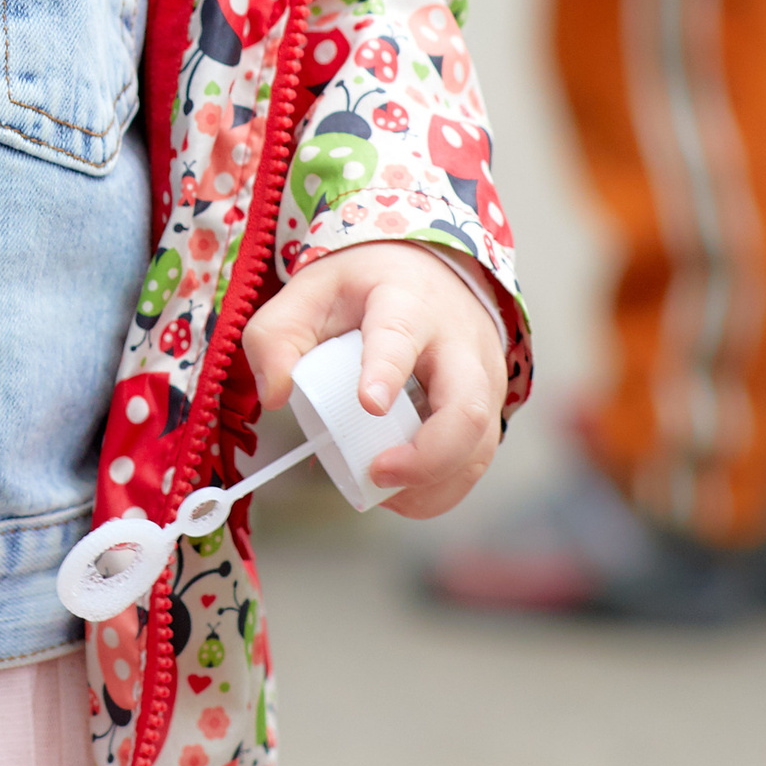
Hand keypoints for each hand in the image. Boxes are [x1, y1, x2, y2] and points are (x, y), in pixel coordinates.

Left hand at [241, 241, 508, 519]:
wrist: (430, 272)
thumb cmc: (367, 288)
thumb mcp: (310, 293)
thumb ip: (275, 337)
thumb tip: (275, 396)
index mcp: (406, 303)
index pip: (400, 336)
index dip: (385, 371)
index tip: (369, 404)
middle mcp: (458, 343)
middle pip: (467, 406)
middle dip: (429, 455)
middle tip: (378, 472)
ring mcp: (483, 378)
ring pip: (478, 444)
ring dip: (432, 482)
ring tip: (383, 490)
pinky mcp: (489, 409)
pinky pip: (474, 460)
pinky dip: (438, 489)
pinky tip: (400, 492)